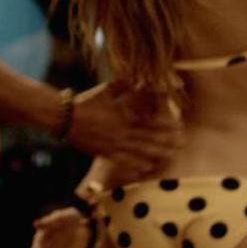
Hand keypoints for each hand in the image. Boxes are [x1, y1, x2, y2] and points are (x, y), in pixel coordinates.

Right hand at [65, 85, 182, 175]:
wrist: (64, 118)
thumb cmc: (85, 102)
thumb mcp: (106, 90)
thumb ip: (123, 84)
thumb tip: (138, 77)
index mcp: (124, 117)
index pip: (150, 123)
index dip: (166, 127)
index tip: (179, 128)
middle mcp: (122, 133)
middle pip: (149, 140)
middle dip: (166, 143)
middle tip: (182, 146)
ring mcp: (114, 146)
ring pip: (140, 153)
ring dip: (156, 155)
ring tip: (169, 158)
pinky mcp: (104, 154)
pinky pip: (123, 163)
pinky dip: (135, 166)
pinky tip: (146, 170)